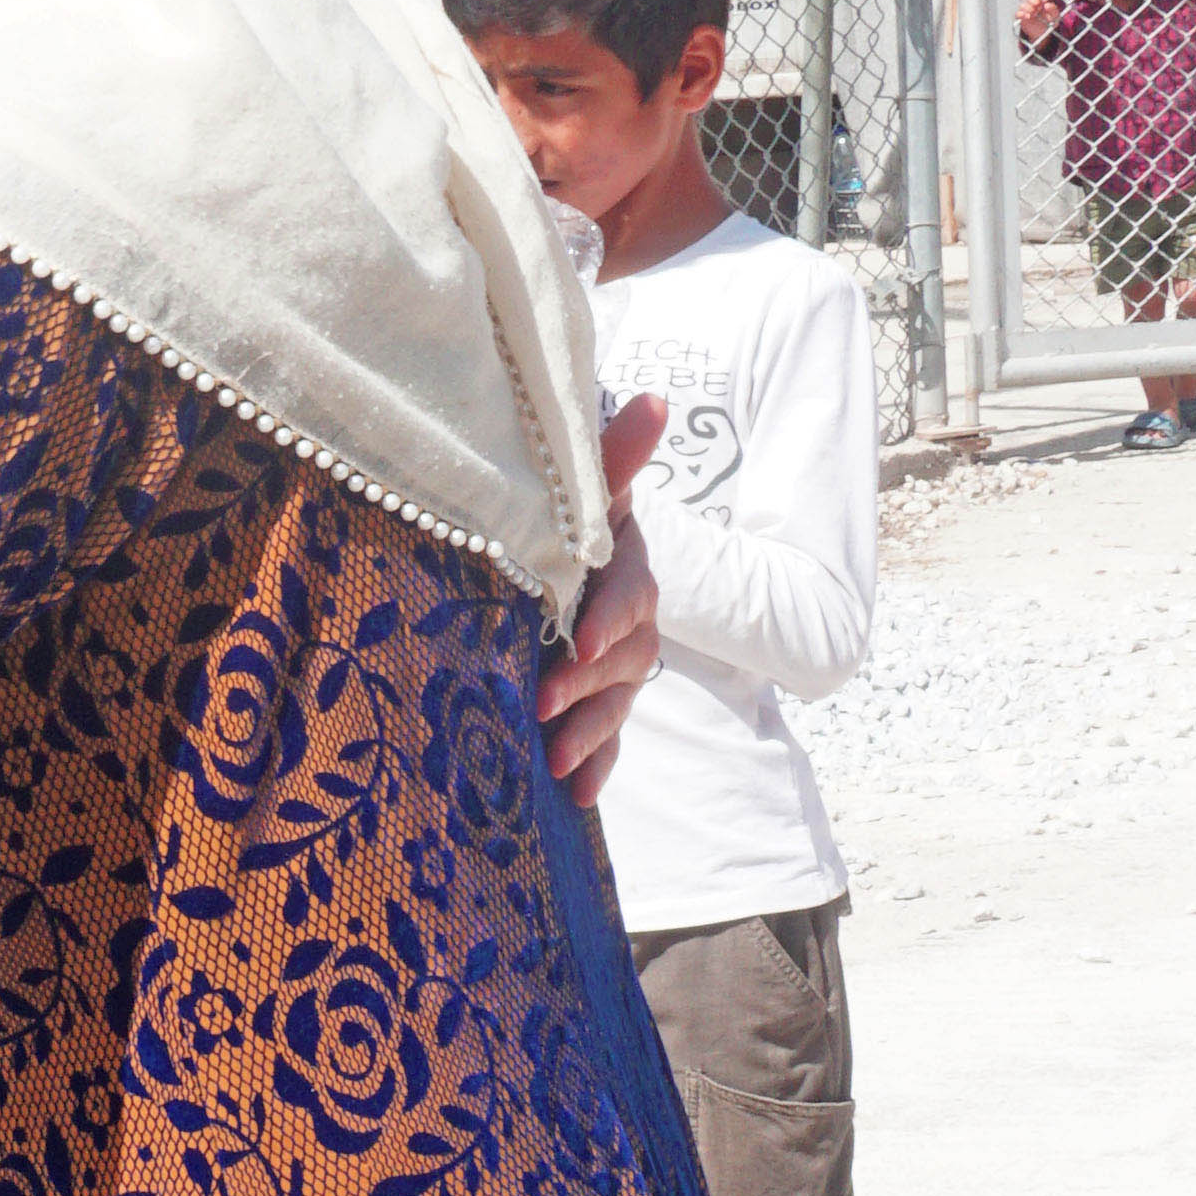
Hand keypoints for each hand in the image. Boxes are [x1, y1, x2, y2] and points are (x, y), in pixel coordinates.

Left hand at [536, 393, 666, 805]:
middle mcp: (624, 616)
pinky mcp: (597, 700)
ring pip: (616, 701)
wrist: (538, 549)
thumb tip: (656, 398)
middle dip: (586, 684)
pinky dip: (597, 767)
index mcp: (619, 564)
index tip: (578, 641)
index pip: (627, 593)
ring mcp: (614, 662)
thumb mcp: (578, 488)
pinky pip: (608, 739)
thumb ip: (612, 454)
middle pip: (623, 657)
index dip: (608, 617)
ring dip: (592, 733)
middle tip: (541, 704)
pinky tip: (576, 798)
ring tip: (555, 762)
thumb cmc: (551, 513)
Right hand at [1016, 0, 1059, 44]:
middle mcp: (1033, 5)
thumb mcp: (1055, 16)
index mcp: (1041, 1)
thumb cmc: (1049, 23)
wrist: (1044, 34)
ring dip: (1028, 7)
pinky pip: (1017, 14)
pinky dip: (1021, 14)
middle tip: (1037, 4)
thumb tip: (1047, 4)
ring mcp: (1026, 11)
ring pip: (1023, 5)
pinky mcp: (1021, 18)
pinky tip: (1027, 16)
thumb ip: (1053, 10)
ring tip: (1033, 13)